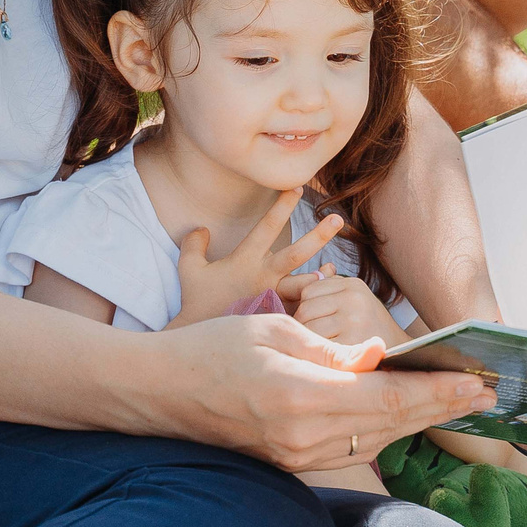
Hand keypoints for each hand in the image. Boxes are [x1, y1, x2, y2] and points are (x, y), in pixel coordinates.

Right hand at [150, 313, 497, 472]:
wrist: (160, 393)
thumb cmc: (212, 348)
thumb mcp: (275, 330)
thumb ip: (332, 350)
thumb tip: (380, 358)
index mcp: (302, 397)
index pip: (387, 397)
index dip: (436, 390)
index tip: (475, 381)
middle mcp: (304, 437)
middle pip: (390, 425)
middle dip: (441, 407)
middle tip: (485, 393)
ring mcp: (297, 456)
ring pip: (376, 440)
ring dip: (419, 421)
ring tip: (457, 402)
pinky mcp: (291, 462)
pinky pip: (352, 447)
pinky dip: (386, 430)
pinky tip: (408, 415)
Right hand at [174, 186, 341, 324]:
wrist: (201, 339)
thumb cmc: (195, 301)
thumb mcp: (189, 270)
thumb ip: (193, 245)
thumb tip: (200, 228)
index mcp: (245, 260)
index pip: (268, 227)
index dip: (282, 206)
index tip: (298, 188)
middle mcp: (263, 278)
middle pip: (296, 253)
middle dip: (318, 235)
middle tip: (338, 219)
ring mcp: (272, 299)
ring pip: (304, 286)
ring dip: (321, 276)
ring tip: (334, 268)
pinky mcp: (276, 318)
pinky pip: (300, 308)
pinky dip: (312, 299)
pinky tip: (323, 292)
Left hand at [286, 271, 409, 347]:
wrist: (404, 355)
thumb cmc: (372, 328)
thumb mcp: (357, 300)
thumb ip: (335, 285)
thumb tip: (321, 268)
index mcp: (354, 285)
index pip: (308, 290)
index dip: (307, 308)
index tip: (319, 321)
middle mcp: (354, 299)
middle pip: (305, 310)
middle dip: (305, 326)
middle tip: (318, 338)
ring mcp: (354, 321)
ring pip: (308, 329)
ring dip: (310, 342)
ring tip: (324, 348)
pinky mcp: (352, 344)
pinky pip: (318, 347)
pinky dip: (319, 356)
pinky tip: (329, 359)